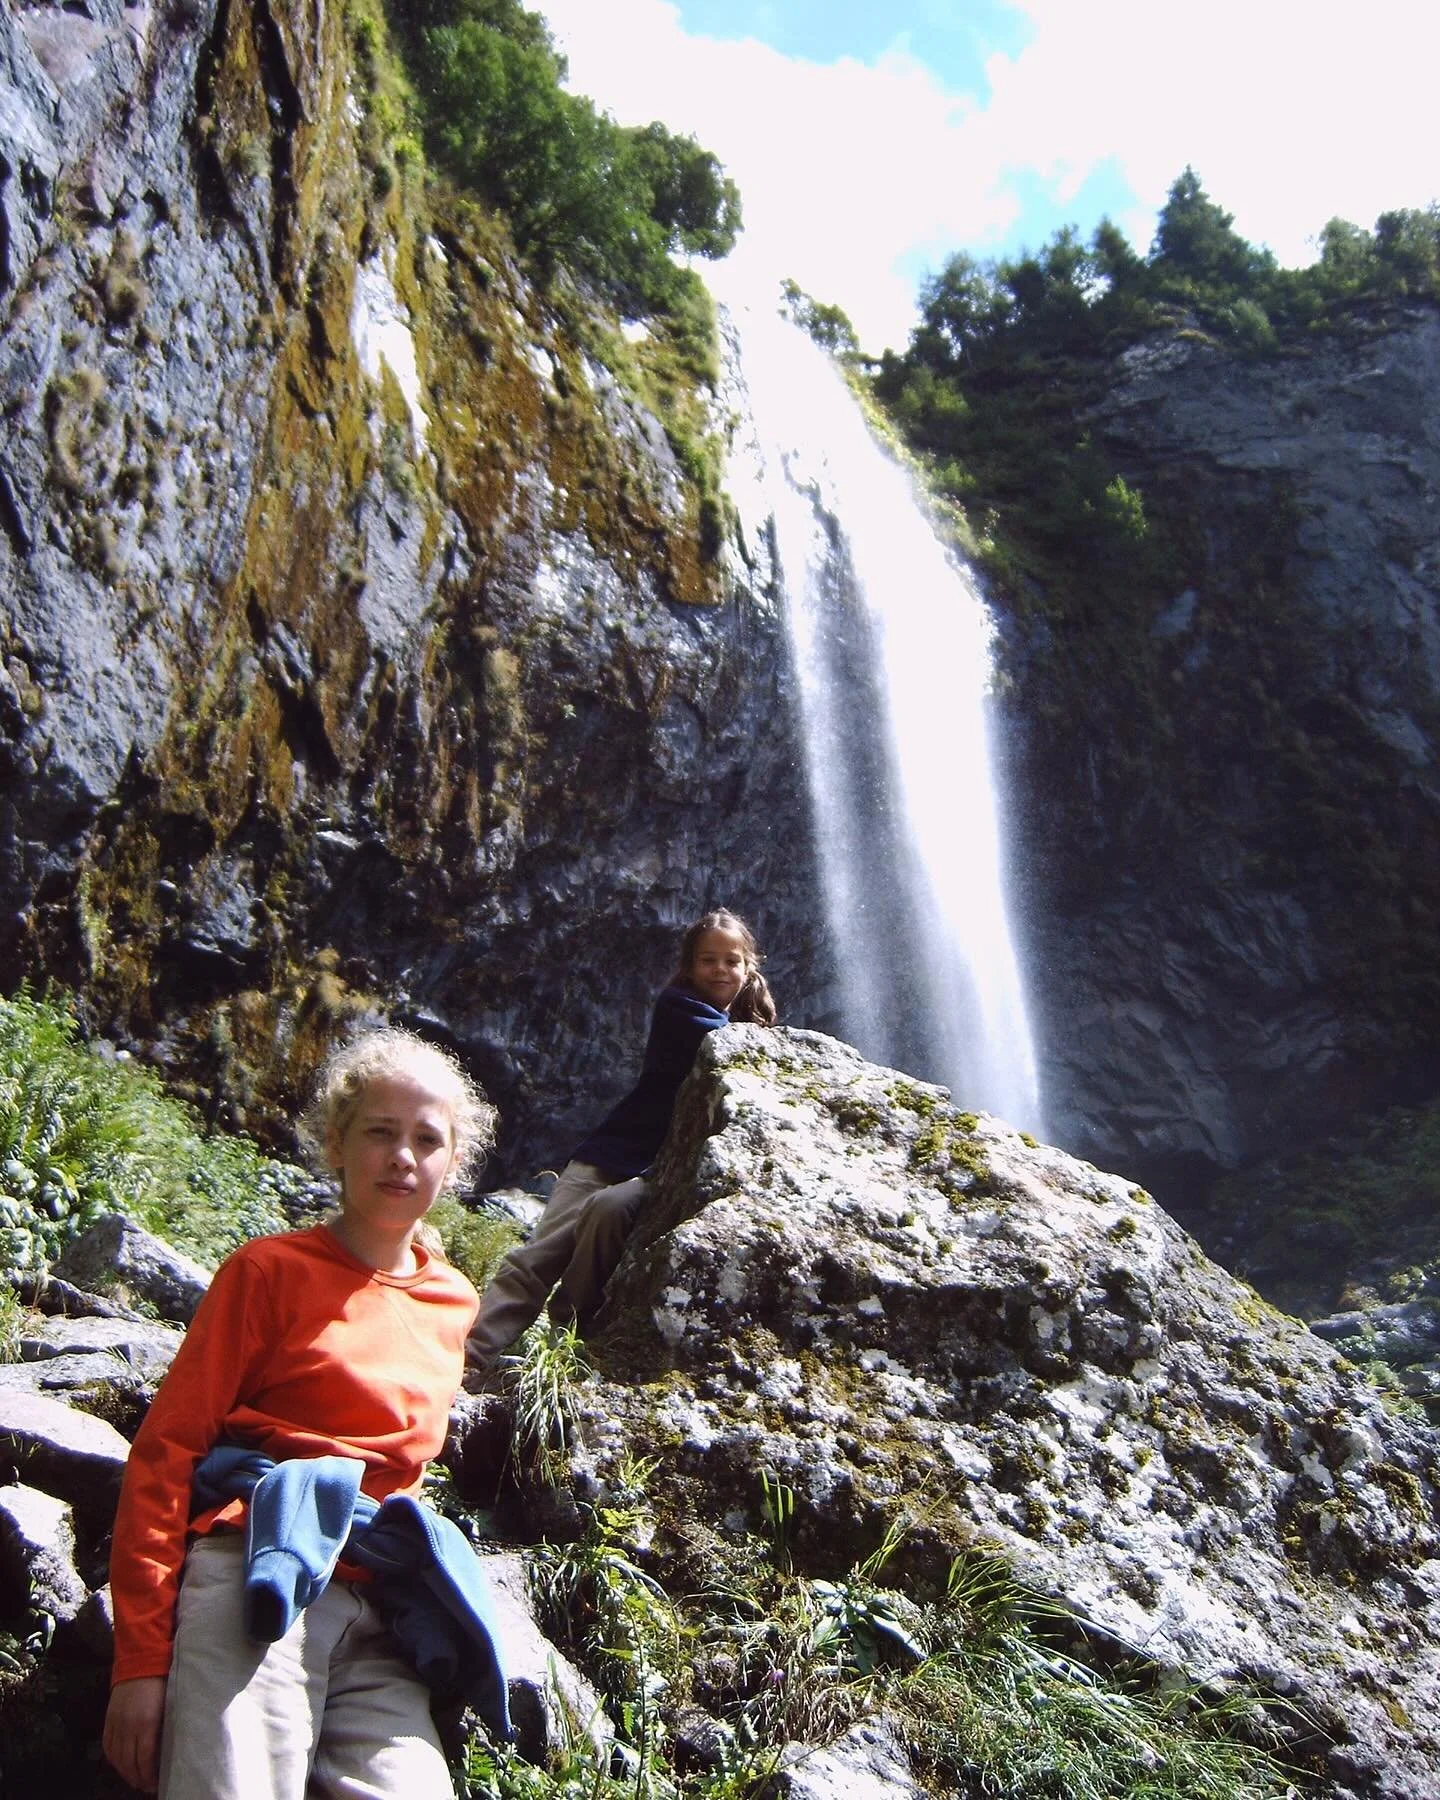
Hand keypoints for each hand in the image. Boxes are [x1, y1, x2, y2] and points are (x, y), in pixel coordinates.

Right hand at [103, 1675, 166, 1791]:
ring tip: (134, 1780)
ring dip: (125, 1772)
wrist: (142, 1659)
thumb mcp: (170, 1704)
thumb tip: (168, 1750)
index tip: (156, 1784)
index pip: (145, 1760)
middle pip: (129, 1763)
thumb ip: (165, 1727)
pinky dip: (113, 1759)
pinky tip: (120, 1765)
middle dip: (138, 1779)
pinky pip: (107, 1746)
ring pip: (117, 1757)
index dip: (149, 1776)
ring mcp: (116, 1723)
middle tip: (146, 1786)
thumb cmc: (163, 1680)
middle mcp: (129, 1726)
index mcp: (147, 1723)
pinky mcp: (108, 1719)